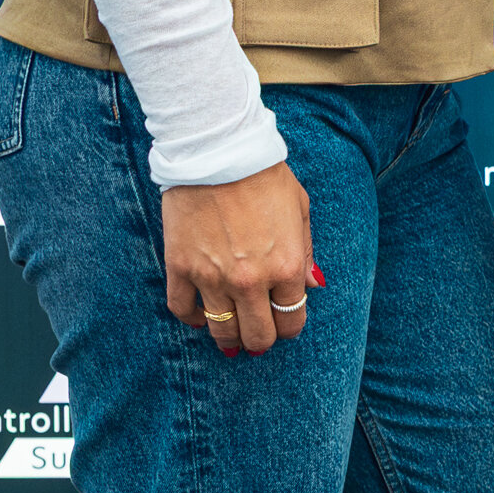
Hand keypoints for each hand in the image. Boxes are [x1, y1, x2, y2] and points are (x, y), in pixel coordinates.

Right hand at [162, 166, 316, 356]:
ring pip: (221, 330)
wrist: (218, 153)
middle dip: (262, 340)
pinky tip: (201, 316)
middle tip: (259, 334)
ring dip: (229, 338)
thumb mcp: (300, 210)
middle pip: (258, 336)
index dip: (290, 327)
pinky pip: (182, 310)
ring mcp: (212, 277)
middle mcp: (251, 280)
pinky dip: (192, 319)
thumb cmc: (265, 176)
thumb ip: (307, 253)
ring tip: (232, 334)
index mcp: (286, 266)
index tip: (284, 323)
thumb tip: (313, 286)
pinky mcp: (180, 268)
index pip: (291, 320)